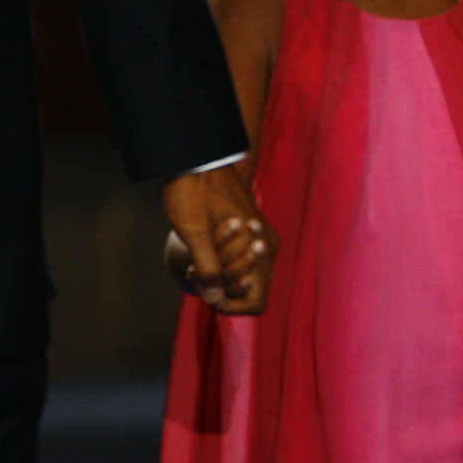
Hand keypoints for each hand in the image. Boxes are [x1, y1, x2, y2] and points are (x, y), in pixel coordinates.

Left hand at [164, 163, 273, 315]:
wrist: (199, 157)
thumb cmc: (195, 190)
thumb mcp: (194, 230)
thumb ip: (208, 267)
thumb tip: (214, 299)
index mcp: (261, 249)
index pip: (256, 304)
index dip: (229, 305)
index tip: (206, 288)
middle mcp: (267, 247)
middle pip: (248, 292)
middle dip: (220, 286)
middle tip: (194, 267)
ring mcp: (261, 240)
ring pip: (242, 277)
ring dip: (219, 273)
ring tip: (196, 256)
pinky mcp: (251, 233)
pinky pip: (239, 262)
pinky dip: (221, 262)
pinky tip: (202, 247)